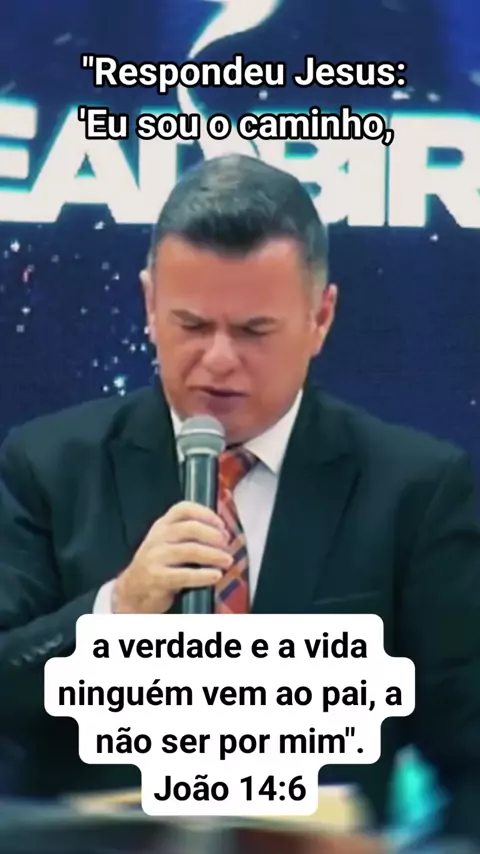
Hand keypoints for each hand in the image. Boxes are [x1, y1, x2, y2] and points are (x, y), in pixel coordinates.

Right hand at [113, 501, 231, 612]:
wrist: (132, 591)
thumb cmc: (158, 565)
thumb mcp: (168, 544)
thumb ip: (189, 536)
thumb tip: (224, 536)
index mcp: (162, 525)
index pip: (183, 509)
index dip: (205, 513)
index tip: (222, 525)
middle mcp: (158, 537)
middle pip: (190, 528)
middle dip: (213, 535)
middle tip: (227, 545)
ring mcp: (155, 557)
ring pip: (190, 550)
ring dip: (213, 555)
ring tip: (227, 561)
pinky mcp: (156, 577)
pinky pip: (184, 574)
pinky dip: (203, 575)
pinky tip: (216, 576)